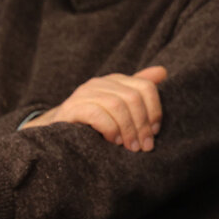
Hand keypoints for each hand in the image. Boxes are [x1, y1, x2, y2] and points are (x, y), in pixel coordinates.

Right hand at [21, 65, 166, 151]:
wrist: (55, 133)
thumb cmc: (93, 123)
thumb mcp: (119, 106)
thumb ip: (139, 89)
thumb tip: (163, 71)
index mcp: (115, 80)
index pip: (146, 87)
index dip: (154, 110)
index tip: (154, 132)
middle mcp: (100, 83)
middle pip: (133, 97)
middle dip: (142, 124)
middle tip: (144, 146)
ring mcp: (84, 93)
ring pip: (117, 104)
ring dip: (128, 129)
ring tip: (130, 147)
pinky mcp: (72, 108)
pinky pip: (97, 114)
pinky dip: (109, 128)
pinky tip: (112, 141)